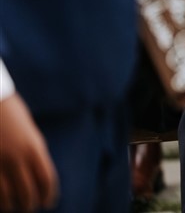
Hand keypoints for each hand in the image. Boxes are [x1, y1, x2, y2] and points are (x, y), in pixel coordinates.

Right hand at [0, 94, 58, 211]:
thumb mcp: (28, 130)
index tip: (49, 203)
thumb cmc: (9, 112)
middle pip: (28, 192)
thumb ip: (33, 151)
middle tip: (30, 208)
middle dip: (30, 204)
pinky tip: (0, 202)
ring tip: (13, 208)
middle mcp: (17, 158)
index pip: (46, 180)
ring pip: (6, 197)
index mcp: (34, 148)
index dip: (49, 195)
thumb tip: (37, 172)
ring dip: (11, 206)